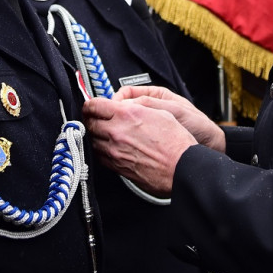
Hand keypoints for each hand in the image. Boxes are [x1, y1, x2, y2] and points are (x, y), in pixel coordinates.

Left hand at [83, 95, 197, 196]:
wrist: (182, 168)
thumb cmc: (176, 142)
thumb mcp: (160, 112)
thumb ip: (138, 107)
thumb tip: (126, 106)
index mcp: (127, 114)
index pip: (95, 105)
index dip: (90, 104)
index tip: (90, 105)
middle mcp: (116, 132)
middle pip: (90, 123)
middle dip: (90, 119)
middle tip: (94, 118)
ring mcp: (114, 151)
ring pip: (93, 140)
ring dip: (95, 136)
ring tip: (102, 133)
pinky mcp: (116, 166)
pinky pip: (99, 156)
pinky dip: (101, 151)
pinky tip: (109, 148)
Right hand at [112, 85, 225, 152]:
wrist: (211, 146)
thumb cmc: (198, 126)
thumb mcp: (175, 111)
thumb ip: (151, 106)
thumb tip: (126, 104)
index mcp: (155, 96)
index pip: (127, 93)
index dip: (117, 100)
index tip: (112, 109)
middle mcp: (150, 109)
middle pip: (123, 109)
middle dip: (115, 115)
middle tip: (110, 124)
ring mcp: (149, 125)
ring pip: (126, 124)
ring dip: (120, 129)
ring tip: (118, 135)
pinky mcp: (150, 140)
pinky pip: (133, 138)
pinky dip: (127, 141)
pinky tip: (127, 145)